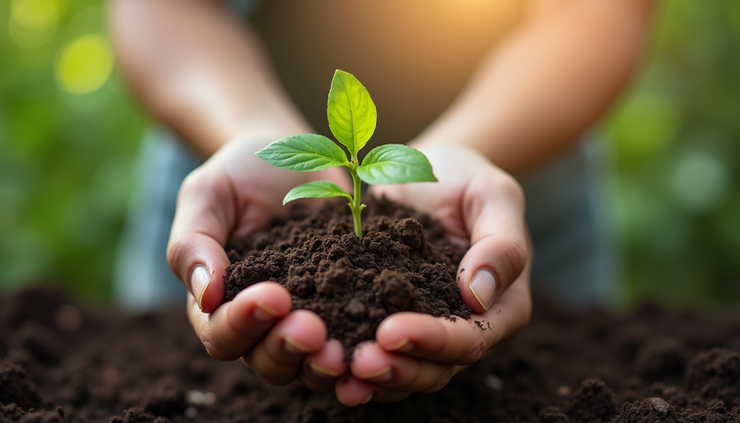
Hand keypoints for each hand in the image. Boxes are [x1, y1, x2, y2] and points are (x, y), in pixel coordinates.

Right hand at [167, 138, 349, 390]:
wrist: (296, 157)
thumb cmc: (240, 174)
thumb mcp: (207, 195)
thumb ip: (193, 242)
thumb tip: (206, 295)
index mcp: (220, 303)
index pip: (222, 333)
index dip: (244, 323)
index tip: (273, 296)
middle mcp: (263, 324)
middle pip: (267, 360)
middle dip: (287, 348)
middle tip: (312, 330)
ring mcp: (307, 321)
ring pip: (309, 363)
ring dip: (323, 363)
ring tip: (343, 350)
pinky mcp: (348, 308)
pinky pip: (354, 338)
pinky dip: (363, 348)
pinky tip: (378, 340)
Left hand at [335, 145, 531, 404]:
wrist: (425, 170)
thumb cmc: (466, 180)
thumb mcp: (493, 197)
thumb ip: (501, 245)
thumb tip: (479, 297)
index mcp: (498, 308)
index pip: (470, 339)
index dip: (433, 342)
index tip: (391, 331)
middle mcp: (460, 328)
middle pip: (433, 370)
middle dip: (395, 369)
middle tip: (357, 361)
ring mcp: (419, 327)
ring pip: (398, 370)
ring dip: (366, 376)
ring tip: (330, 364)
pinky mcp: (381, 317)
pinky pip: (365, 347)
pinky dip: (342, 357)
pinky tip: (313, 353)